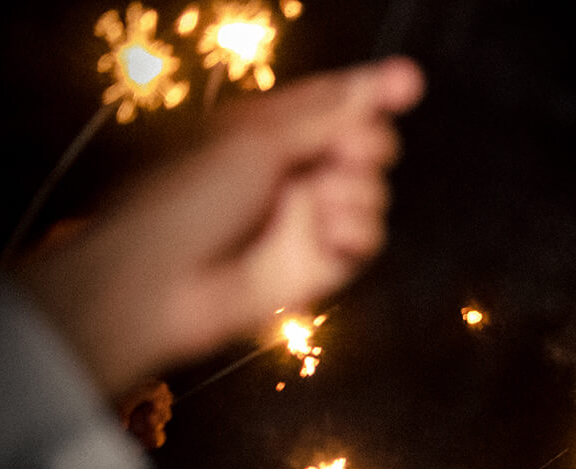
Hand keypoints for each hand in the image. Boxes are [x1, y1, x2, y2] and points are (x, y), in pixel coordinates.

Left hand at [15, 59, 424, 397]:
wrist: (165, 280)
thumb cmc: (192, 198)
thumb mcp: (258, 139)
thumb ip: (327, 113)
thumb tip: (381, 81)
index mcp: (275, 129)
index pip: (339, 102)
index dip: (376, 91)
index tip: (409, 83)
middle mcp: (298, 170)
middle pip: (369, 145)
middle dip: (366, 147)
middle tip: (344, 154)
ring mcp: (312, 218)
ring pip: (374, 194)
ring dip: (355, 195)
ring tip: (317, 206)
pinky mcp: (323, 262)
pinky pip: (367, 240)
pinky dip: (354, 233)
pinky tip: (327, 237)